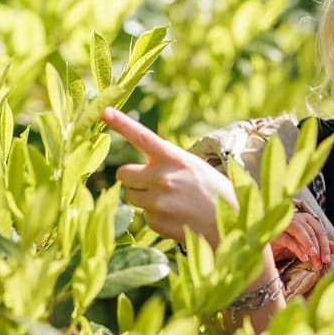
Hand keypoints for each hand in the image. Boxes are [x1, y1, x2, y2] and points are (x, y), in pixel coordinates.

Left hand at [102, 107, 236, 246]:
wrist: (230, 223)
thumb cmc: (213, 191)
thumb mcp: (193, 166)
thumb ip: (167, 163)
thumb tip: (140, 169)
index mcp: (173, 158)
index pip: (141, 136)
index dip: (121, 123)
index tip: (104, 110)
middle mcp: (161, 178)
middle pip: (123, 173)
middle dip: (132, 177)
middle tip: (149, 181)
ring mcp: (156, 201)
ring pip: (131, 196)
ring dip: (144, 197)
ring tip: (170, 200)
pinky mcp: (155, 222)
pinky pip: (144, 215)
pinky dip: (156, 216)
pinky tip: (176, 216)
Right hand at [272, 209, 333, 269]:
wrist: (264, 250)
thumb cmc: (285, 246)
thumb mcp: (305, 247)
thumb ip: (321, 246)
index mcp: (304, 220)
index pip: (319, 230)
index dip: (326, 244)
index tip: (328, 259)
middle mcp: (295, 218)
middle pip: (311, 230)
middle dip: (318, 247)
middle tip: (321, 262)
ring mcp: (283, 224)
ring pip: (300, 230)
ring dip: (309, 244)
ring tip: (314, 258)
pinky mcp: (273, 233)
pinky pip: (287, 238)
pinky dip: (297, 247)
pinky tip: (303, 257)